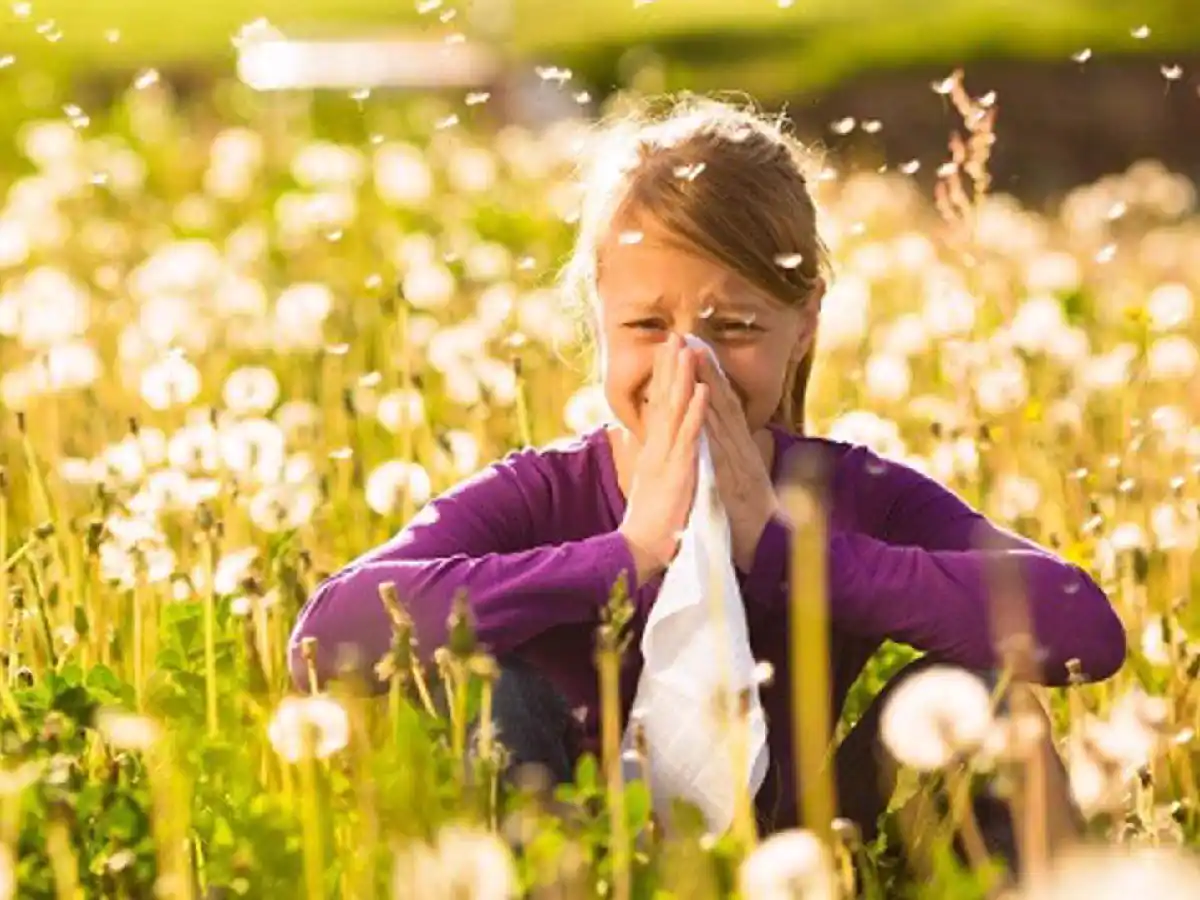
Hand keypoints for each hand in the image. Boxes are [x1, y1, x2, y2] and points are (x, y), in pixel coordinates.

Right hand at [618, 334, 709, 584]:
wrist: (641, 550)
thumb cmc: (650, 522)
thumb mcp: (652, 485)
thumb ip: (652, 461)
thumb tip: (648, 444)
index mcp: (654, 450)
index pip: (658, 406)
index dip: (663, 378)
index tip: (668, 351)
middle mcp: (657, 449)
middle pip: (664, 400)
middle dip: (669, 367)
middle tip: (674, 335)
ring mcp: (667, 458)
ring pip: (675, 410)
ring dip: (681, 378)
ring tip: (687, 349)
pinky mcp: (678, 471)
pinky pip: (689, 436)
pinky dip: (696, 411)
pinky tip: (702, 390)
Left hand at [693, 350, 781, 573]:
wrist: (769, 550)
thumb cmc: (751, 519)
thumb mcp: (739, 481)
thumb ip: (733, 458)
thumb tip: (729, 439)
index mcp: (739, 450)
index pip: (723, 407)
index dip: (710, 378)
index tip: (695, 351)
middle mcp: (741, 450)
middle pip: (722, 404)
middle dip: (707, 370)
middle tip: (691, 339)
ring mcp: (739, 463)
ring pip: (722, 419)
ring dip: (709, 387)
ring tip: (695, 358)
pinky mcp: (735, 481)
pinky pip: (721, 450)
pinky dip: (712, 427)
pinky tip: (703, 406)